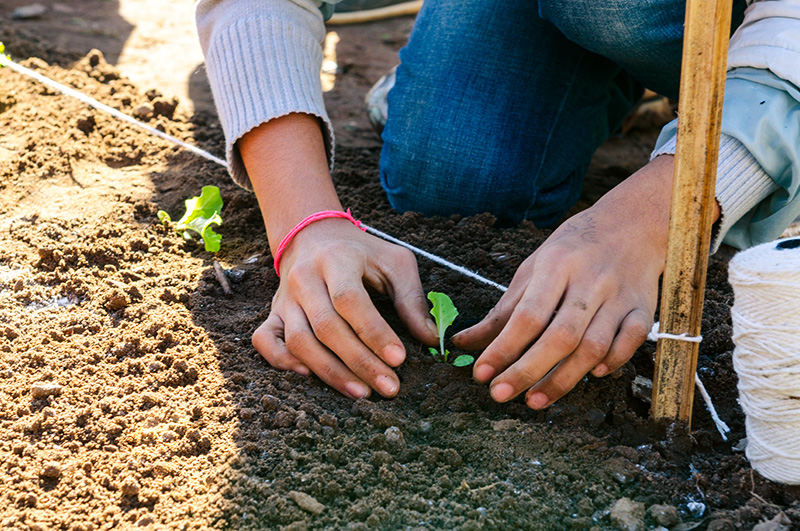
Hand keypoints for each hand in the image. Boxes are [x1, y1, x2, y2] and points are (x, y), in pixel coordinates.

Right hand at [238, 113, 437, 399]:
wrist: (315, 236)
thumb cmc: (363, 254)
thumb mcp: (394, 263)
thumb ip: (412, 299)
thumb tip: (430, 338)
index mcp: (337, 260)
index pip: (351, 300)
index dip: (373, 332)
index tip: (399, 359)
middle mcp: (305, 278)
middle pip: (327, 327)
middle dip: (360, 362)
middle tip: (389, 387)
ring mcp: (285, 298)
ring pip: (299, 341)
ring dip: (330, 372)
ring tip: (362, 392)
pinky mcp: (273, 313)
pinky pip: (264, 341)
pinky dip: (282, 361)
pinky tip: (310, 376)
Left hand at [453, 156, 686, 408]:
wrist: (633, 223)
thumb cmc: (572, 249)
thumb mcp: (533, 268)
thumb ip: (503, 309)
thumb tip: (463, 343)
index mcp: (556, 266)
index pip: (527, 315)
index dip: (503, 348)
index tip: (481, 373)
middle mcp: (589, 282)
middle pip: (560, 336)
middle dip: (527, 370)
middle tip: (499, 394)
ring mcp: (619, 297)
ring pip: (594, 346)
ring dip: (564, 378)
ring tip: (534, 400)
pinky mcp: (644, 308)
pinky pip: (631, 341)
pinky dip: (614, 360)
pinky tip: (592, 375)